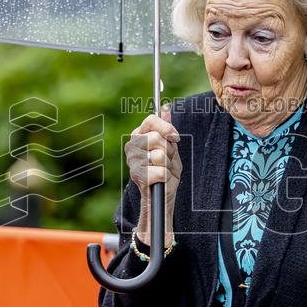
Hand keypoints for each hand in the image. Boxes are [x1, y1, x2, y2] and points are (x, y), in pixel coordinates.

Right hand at [124, 105, 180, 243]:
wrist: (163, 196)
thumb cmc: (166, 171)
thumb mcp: (170, 149)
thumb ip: (167, 130)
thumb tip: (166, 110)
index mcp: (139, 135)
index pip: (151, 120)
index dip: (166, 128)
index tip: (175, 138)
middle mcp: (132, 146)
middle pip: (157, 137)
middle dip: (168, 150)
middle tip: (167, 160)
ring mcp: (133, 161)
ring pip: (159, 155)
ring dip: (168, 164)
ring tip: (164, 170)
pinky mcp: (137, 176)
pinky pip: (160, 171)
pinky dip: (166, 177)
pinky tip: (160, 180)